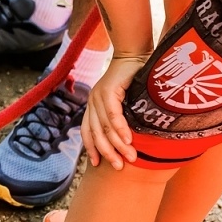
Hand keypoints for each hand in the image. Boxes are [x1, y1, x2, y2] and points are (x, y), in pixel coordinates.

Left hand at [82, 53, 147, 169]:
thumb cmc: (133, 79)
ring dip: (118, 145)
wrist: (134, 54)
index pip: (88, 132)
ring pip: (105, 127)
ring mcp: (98, 96)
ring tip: (130, 157)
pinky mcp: (107, 91)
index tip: (98, 164)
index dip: (92, 148)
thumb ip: (123, 117)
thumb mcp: (125, 102)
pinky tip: (129, 140)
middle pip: (96, 134)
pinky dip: (120, 129)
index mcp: (93, 106)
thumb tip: (130, 140)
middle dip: (108, 153)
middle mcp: (92, 102)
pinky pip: (113, 115)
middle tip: (119, 167)